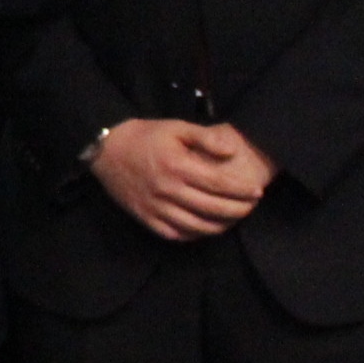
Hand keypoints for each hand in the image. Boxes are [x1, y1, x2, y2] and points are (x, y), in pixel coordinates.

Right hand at [90, 119, 272, 240]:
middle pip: (211, 207)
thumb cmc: (146, 136)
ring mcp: (155, 206)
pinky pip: (174, 233)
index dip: (241, 190)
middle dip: (237, 210)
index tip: (257, 192)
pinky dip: (193, 235)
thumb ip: (206, 138)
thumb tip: (232, 152)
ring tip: (232, 220)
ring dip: (219, 226)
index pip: (218, 183)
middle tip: (251, 207)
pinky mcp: (145, 217)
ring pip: (195, 225)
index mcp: (178, 166)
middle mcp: (168, 189)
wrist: (106, 149)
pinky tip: (204, 229)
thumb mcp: (177, 127)